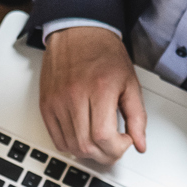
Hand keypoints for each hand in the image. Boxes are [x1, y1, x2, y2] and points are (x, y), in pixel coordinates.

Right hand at [40, 26, 146, 164]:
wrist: (78, 31)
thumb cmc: (104, 52)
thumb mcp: (130, 81)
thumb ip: (137, 116)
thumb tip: (139, 144)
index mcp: (100, 88)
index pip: (104, 136)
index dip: (117, 148)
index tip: (125, 141)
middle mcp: (75, 95)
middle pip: (86, 146)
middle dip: (105, 155)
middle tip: (115, 146)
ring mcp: (57, 101)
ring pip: (70, 146)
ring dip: (89, 152)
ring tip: (100, 141)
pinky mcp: (46, 104)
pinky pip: (56, 138)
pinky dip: (71, 145)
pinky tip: (83, 137)